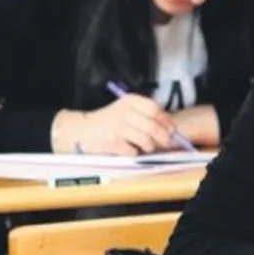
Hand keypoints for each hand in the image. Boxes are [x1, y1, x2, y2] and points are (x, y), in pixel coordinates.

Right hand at [56, 95, 179, 155]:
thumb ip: (146, 115)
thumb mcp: (126, 110)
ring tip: (146, 146)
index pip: (154, 108)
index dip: (166, 120)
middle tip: (166, 142)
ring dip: (149, 146)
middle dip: (163, 137)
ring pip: (146, 141)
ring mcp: (117, 128)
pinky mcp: (112, 143)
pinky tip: (129, 149)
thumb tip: (171, 128)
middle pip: (153, 126)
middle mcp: (123, 112)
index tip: (172, 128)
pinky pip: (133, 152)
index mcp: (129, 101)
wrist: (81, 130)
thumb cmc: (108, 122)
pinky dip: (134, 153)